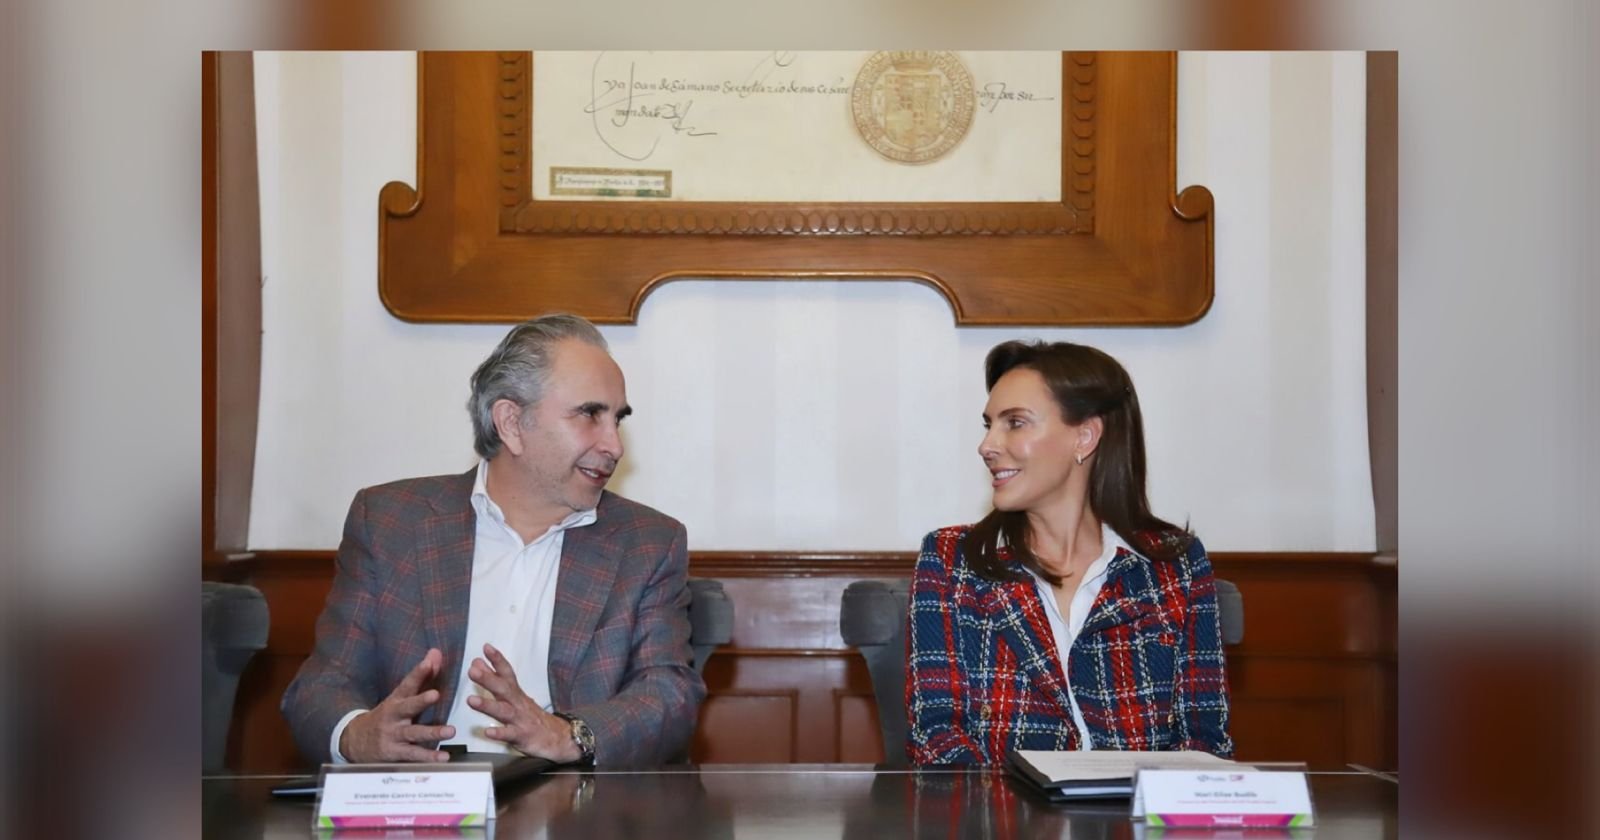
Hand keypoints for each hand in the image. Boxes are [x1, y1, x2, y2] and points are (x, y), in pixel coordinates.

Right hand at [340, 648, 455, 762]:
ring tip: (450, 731)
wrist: (355, 741)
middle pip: (407, 707)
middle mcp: (394, 716)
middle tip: (436, 694)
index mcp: (396, 700)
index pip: (408, 683)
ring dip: (432, 732)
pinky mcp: (394, 753)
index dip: (418, 672)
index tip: (430, 661)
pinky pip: (413, 755)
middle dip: (421, 700)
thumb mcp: (401, 696)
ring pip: (413, 733)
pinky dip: (428, 757)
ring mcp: (393, 735)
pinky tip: (443, 758)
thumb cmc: (387, 716)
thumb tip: (436, 652)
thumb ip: (422, 676)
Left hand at [466, 643, 580, 761]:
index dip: (498, 660)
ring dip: (487, 705)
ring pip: (503, 711)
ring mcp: (520, 720)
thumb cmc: (531, 716)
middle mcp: (518, 704)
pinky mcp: (523, 736)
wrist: (559, 738)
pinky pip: (510, 735)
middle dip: (488, 679)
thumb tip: (477, 664)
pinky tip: (488, 732)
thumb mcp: (515, 695)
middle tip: (473, 671)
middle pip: (503, 689)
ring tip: (471, 700)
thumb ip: (494, 679)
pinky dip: (499, 733)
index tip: (486, 648)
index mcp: (515, 693)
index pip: (507, 673)